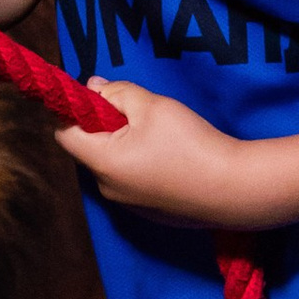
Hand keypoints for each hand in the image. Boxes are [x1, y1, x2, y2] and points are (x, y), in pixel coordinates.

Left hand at [54, 77, 247, 224]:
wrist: (234, 190)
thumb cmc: (190, 145)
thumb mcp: (152, 106)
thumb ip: (116, 93)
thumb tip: (93, 88)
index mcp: (102, 162)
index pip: (64, 133)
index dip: (76, 110)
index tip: (102, 97)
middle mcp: (107, 188)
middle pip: (90, 148)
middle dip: (106, 126)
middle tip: (140, 113)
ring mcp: (128, 203)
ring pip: (113, 164)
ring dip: (126, 144)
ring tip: (161, 135)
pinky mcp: (148, 211)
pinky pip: (132, 180)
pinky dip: (142, 164)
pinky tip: (172, 157)